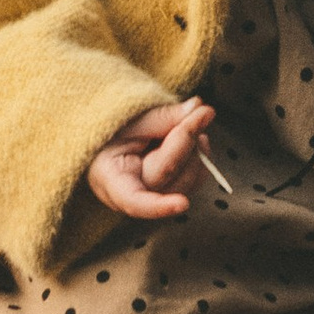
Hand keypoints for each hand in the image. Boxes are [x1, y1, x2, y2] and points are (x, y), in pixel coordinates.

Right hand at [85, 98, 214, 222]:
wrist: (111, 143)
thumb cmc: (113, 134)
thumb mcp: (130, 121)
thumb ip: (163, 117)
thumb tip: (196, 108)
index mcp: (112, 179)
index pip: (135, 201)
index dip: (159, 205)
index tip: (182, 204)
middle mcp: (133, 197)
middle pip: (169, 175)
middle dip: (187, 140)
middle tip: (200, 112)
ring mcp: (155, 198)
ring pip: (188, 180)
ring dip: (196, 148)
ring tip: (190, 124)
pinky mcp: (173, 193)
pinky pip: (196, 180)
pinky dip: (202, 157)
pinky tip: (195, 140)